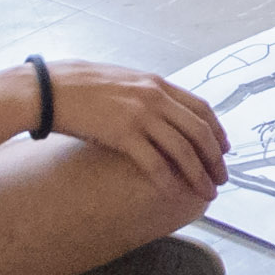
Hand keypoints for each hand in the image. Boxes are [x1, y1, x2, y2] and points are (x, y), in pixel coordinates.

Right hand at [42, 60, 230, 199]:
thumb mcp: (123, 81)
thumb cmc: (81, 86)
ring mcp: (140, 115)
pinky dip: (168, 179)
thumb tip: (162, 113)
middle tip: (222, 179)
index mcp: (157, 83)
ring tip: (206, 193)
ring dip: (198, 174)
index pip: (201, 108)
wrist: (49, 89)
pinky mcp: (122, 134)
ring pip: (182, 150)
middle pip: (198, 131)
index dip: (218, 131)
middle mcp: (155, 97)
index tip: (225, 150)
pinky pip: (154, 162)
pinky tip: (174, 192)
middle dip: (215, 158)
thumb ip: (146, 94)